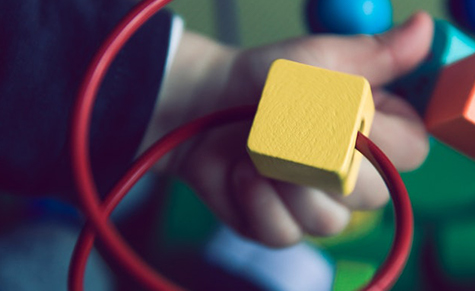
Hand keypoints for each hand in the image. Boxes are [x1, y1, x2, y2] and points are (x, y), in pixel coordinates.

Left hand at [142, 12, 432, 246]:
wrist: (207, 105)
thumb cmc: (262, 80)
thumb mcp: (316, 59)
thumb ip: (371, 54)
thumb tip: (421, 30)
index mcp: (370, 132)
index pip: (409, 152)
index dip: (383, 138)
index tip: (346, 114)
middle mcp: (348, 175)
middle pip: (371, 195)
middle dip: (325, 164)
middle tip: (291, 132)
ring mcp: (314, 204)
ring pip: (327, 221)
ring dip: (287, 183)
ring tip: (260, 151)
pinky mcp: (278, 225)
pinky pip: (283, 232)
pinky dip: (258, 201)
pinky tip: (243, 174)